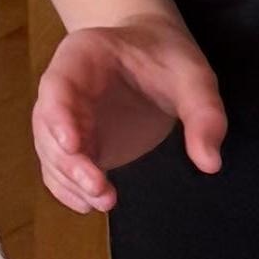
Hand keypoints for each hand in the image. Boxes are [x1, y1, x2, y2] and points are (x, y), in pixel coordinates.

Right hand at [33, 12, 225, 214]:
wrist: (152, 54)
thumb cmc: (167, 58)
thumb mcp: (193, 76)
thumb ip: (204, 114)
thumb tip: (210, 163)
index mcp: (82, 56)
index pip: (57, 84)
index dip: (58, 115)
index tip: (73, 144)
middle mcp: (63, 88)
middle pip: (48, 126)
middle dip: (69, 161)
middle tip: (100, 187)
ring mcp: (66, 117)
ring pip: (51, 152)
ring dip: (70, 180)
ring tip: (104, 200)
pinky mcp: (76, 142)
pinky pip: (59, 167)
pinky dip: (69, 188)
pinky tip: (89, 204)